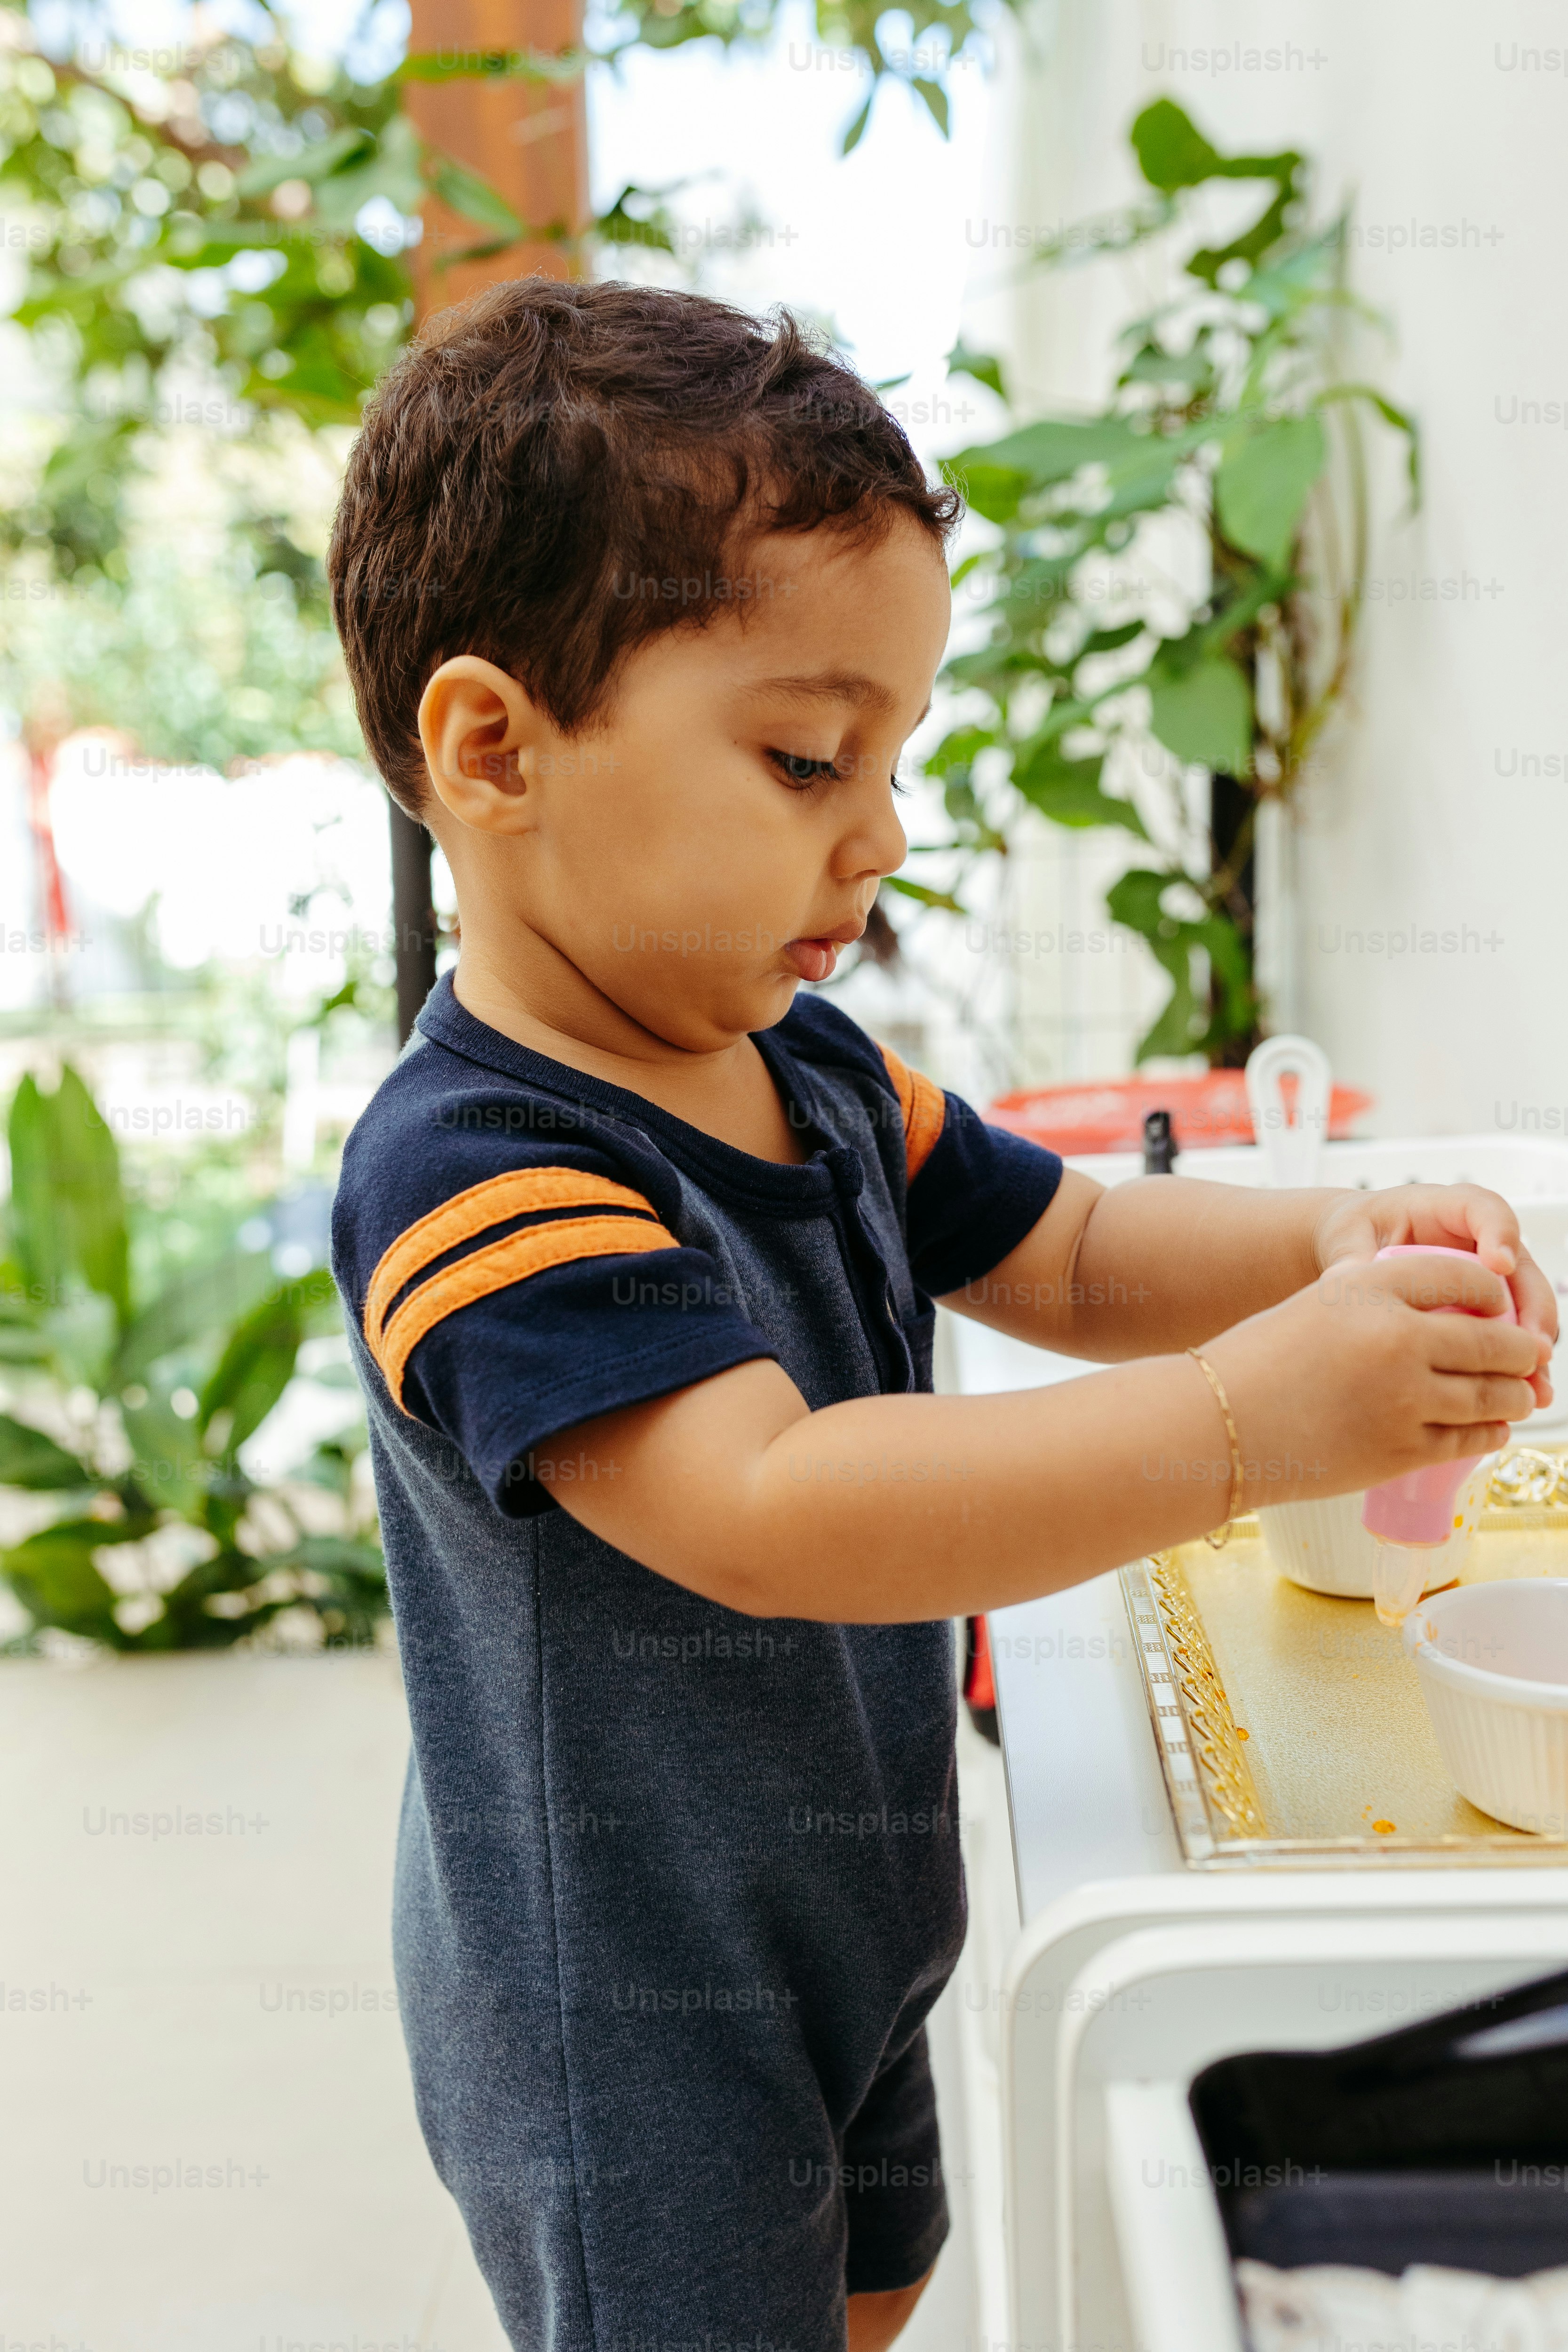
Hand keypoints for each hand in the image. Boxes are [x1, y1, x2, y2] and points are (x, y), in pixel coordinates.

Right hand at [1205, 1246, 1548, 1505]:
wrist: (1217, 1425)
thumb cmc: (1257, 1365)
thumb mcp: (1319, 1308)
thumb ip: (1380, 1308)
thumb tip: (1448, 1327)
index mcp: (1370, 1287)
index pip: (1462, 1277)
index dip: (1494, 1293)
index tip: (1501, 1305)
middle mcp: (1396, 1336)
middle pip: (1493, 1340)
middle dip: (1521, 1351)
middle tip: (1530, 1355)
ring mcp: (1404, 1397)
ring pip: (1492, 1395)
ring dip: (1514, 1395)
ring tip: (1521, 1394)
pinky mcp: (1402, 1448)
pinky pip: (1469, 1438)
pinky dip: (1489, 1432)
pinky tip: (1491, 1428)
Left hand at [1312, 1183, 1557, 1405]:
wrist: (1354, 1250)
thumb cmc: (1356, 1234)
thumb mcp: (1349, 1239)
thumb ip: (1354, 1259)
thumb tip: (1347, 1280)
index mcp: (1444, 1208)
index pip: (1484, 1210)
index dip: (1499, 1234)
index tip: (1500, 1265)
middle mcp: (1476, 1240)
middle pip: (1521, 1266)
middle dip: (1533, 1306)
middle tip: (1533, 1344)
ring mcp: (1487, 1276)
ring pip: (1525, 1306)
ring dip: (1531, 1346)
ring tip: (1534, 1384)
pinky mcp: (1486, 1309)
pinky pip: (1510, 1334)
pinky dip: (1514, 1364)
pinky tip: (1518, 1395)